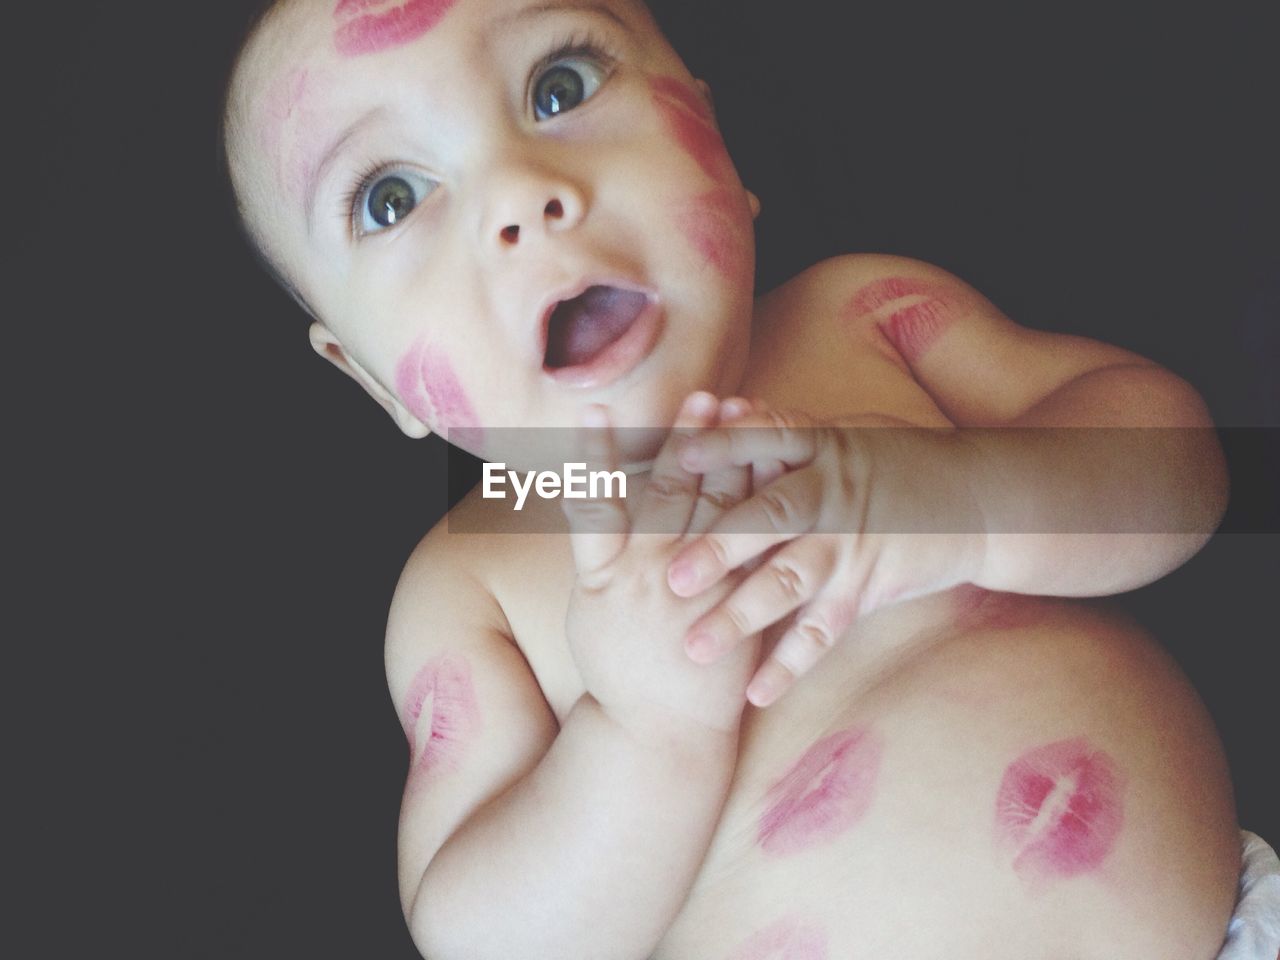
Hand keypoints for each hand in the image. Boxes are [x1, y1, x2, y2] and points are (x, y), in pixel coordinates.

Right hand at [561, 393, 762, 738]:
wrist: (660, 732)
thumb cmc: (620, 666)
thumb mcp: (592, 608)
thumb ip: (600, 552)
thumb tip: (589, 497)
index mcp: (607, 576)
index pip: (598, 502)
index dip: (597, 453)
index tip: (600, 407)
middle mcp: (651, 577)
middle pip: (669, 495)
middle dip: (684, 442)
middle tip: (701, 394)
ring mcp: (699, 592)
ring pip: (715, 514)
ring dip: (728, 463)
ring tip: (740, 416)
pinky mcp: (738, 607)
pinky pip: (755, 548)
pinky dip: (763, 508)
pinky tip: (778, 475)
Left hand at [666, 401, 985, 706]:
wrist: (977, 500)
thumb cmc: (894, 458)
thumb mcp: (844, 431)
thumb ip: (783, 429)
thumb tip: (726, 407)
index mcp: (820, 447)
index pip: (768, 440)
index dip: (727, 445)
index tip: (683, 454)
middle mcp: (832, 495)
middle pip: (772, 519)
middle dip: (722, 549)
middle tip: (673, 579)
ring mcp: (849, 546)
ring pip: (790, 583)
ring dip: (740, 618)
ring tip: (696, 648)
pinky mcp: (865, 588)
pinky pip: (822, 632)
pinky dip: (790, 665)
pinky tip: (756, 693)